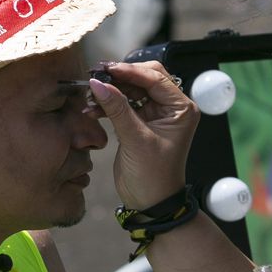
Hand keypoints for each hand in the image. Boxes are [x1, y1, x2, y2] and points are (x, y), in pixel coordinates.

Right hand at [88, 63, 198, 209]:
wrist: (150, 202)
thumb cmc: (153, 176)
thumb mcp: (136, 140)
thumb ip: (117, 109)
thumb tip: (98, 83)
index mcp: (181, 108)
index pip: (156, 78)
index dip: (130, 71)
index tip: (106, 69)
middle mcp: (171, 107)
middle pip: (144, 78)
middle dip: (120, 77)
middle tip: (96, 76)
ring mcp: (156, 113)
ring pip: (132, 89)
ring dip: (111, 90)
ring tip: (90, 95)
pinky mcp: (141, 121)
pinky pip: (124, 103)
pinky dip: (109, 103)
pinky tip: (92, 108)